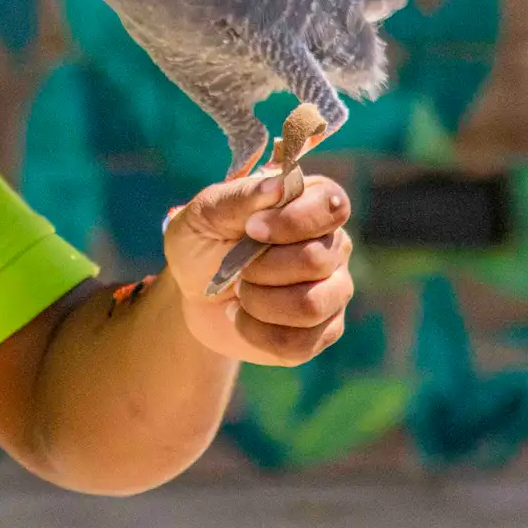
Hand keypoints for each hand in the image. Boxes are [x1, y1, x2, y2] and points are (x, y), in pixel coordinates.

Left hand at [162, 169, 353, 366]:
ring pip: (311, 305)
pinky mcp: (322, 332)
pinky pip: (299, 342)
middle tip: (237, 267)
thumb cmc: (203, 241)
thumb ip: (239, 197)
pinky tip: (242, 317)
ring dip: (259, 302)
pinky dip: (256, 332)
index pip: (332, 206)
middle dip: (262, 267)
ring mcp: (333, 291)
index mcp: (312, 203)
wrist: (194, 294)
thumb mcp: (205, 213)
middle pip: (317, 260)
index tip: (250, 229)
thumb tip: (277, 184)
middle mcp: (333, 246)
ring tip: (239, 292)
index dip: (292, 221)